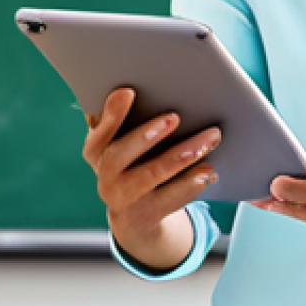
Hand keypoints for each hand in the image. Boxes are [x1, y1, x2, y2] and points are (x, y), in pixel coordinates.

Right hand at [83, 87, 221, 269]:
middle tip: (174, 117)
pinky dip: (191, 184)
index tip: (127, 91)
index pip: (99, 131)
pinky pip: (170, 199)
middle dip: (147, 135)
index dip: (110, 113)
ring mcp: (123, 199)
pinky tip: (209, 171)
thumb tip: (136, 90)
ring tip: (208, 139)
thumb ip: (127, 122)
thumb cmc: (135, 163)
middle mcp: (105, 176)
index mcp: (96, 152)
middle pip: (120, 154)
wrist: (135, 215)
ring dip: (182, 155)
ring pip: (152, 175)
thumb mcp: (125, 144)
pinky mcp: (146, 215)